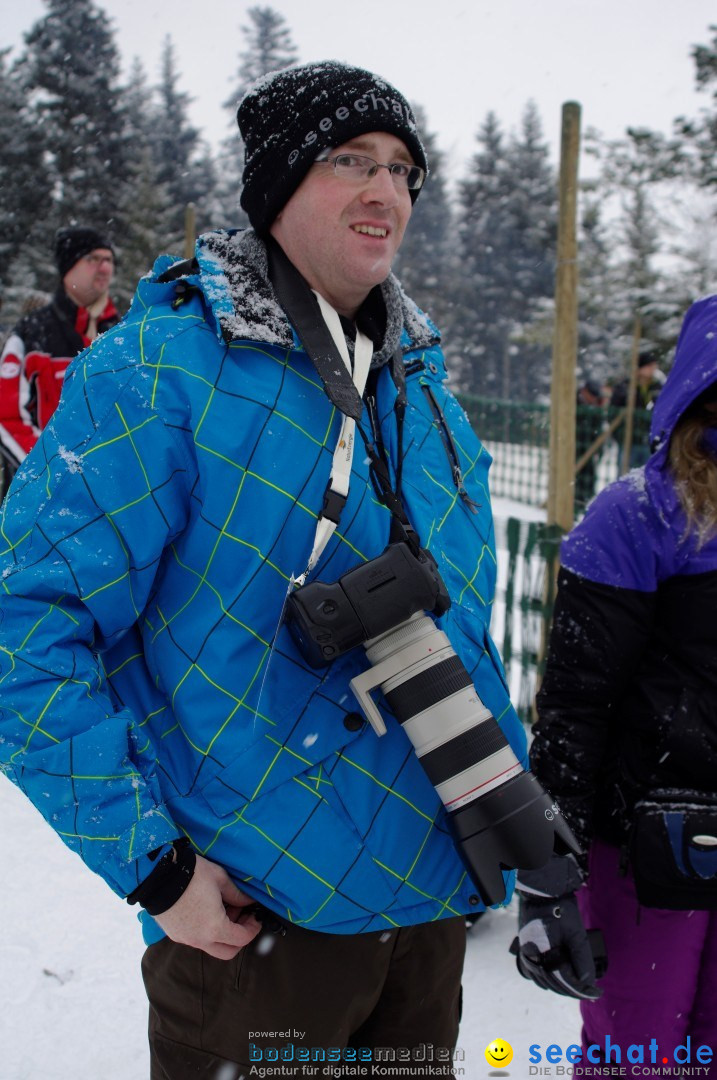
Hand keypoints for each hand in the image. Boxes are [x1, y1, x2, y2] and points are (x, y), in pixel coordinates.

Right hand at [154, 854, 261, 959]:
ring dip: (222, 933)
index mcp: (215, 928)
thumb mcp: (220, 880)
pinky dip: (207, 931)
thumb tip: (250, 902)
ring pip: (211, 946)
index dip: (253, 928)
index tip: (256, 915)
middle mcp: (200, 939)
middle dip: (239, 937)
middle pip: (227, 952)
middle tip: (242, 916)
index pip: (242, 939)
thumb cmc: (192, 874)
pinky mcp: (174, 934)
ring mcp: (185, 939)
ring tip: (224, 909)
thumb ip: (238, 895)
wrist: (157, 875)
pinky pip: (196, 939)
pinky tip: (207, 910)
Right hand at [510, 854, 601, 1000]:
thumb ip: (582, 958)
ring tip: (577, 986)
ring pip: (543, 979)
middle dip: (573, 989)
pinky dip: (547, 978)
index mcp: (543, 953)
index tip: (596, 993)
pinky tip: (557, 979)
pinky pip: (534, 972)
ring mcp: (526, 952)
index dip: (582, 989)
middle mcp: (531, 956)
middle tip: (591, 990)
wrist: (541, 891)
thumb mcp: (576, 933)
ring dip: (561, 985)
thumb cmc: (559, 908)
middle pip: (554, 983)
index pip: (564, 980)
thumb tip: (588, 981)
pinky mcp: (524, 948)